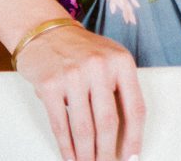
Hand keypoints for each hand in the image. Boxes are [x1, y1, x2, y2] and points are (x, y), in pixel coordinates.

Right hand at [15, 23, 145, 160]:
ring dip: (86, 153)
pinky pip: (60, 124)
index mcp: (122, 62)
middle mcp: (99, 67)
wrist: (45, 32)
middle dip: (108, 151)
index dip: (135, 137)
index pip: (135, 107)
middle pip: (108, 122)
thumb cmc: (81, 50)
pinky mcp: (50, 85)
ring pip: (84, 127)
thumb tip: (127, 131)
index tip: (132, 155)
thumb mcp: (110, 59)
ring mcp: (73, 76)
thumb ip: (120, 87)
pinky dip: (66, 145)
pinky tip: (69, 155)